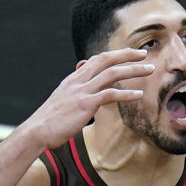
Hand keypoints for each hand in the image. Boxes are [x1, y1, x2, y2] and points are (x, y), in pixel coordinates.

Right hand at [22, 48, 154, 149]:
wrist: (37, 131)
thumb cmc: (50, 121)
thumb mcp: (63, 101)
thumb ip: (76, 93)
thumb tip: (89, 92)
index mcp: (73, 79)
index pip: (96, 60)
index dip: (114, 55)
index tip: (129, 54)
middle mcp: (78, 81)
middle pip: (105, 59)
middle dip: (126, 54)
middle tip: (144, 54)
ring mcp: (82, 91)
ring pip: (111, 73)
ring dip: (133, 69)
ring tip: (149, 69)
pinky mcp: (85, 104)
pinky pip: (109, 95)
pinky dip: (126, 94)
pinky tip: (139, 94)